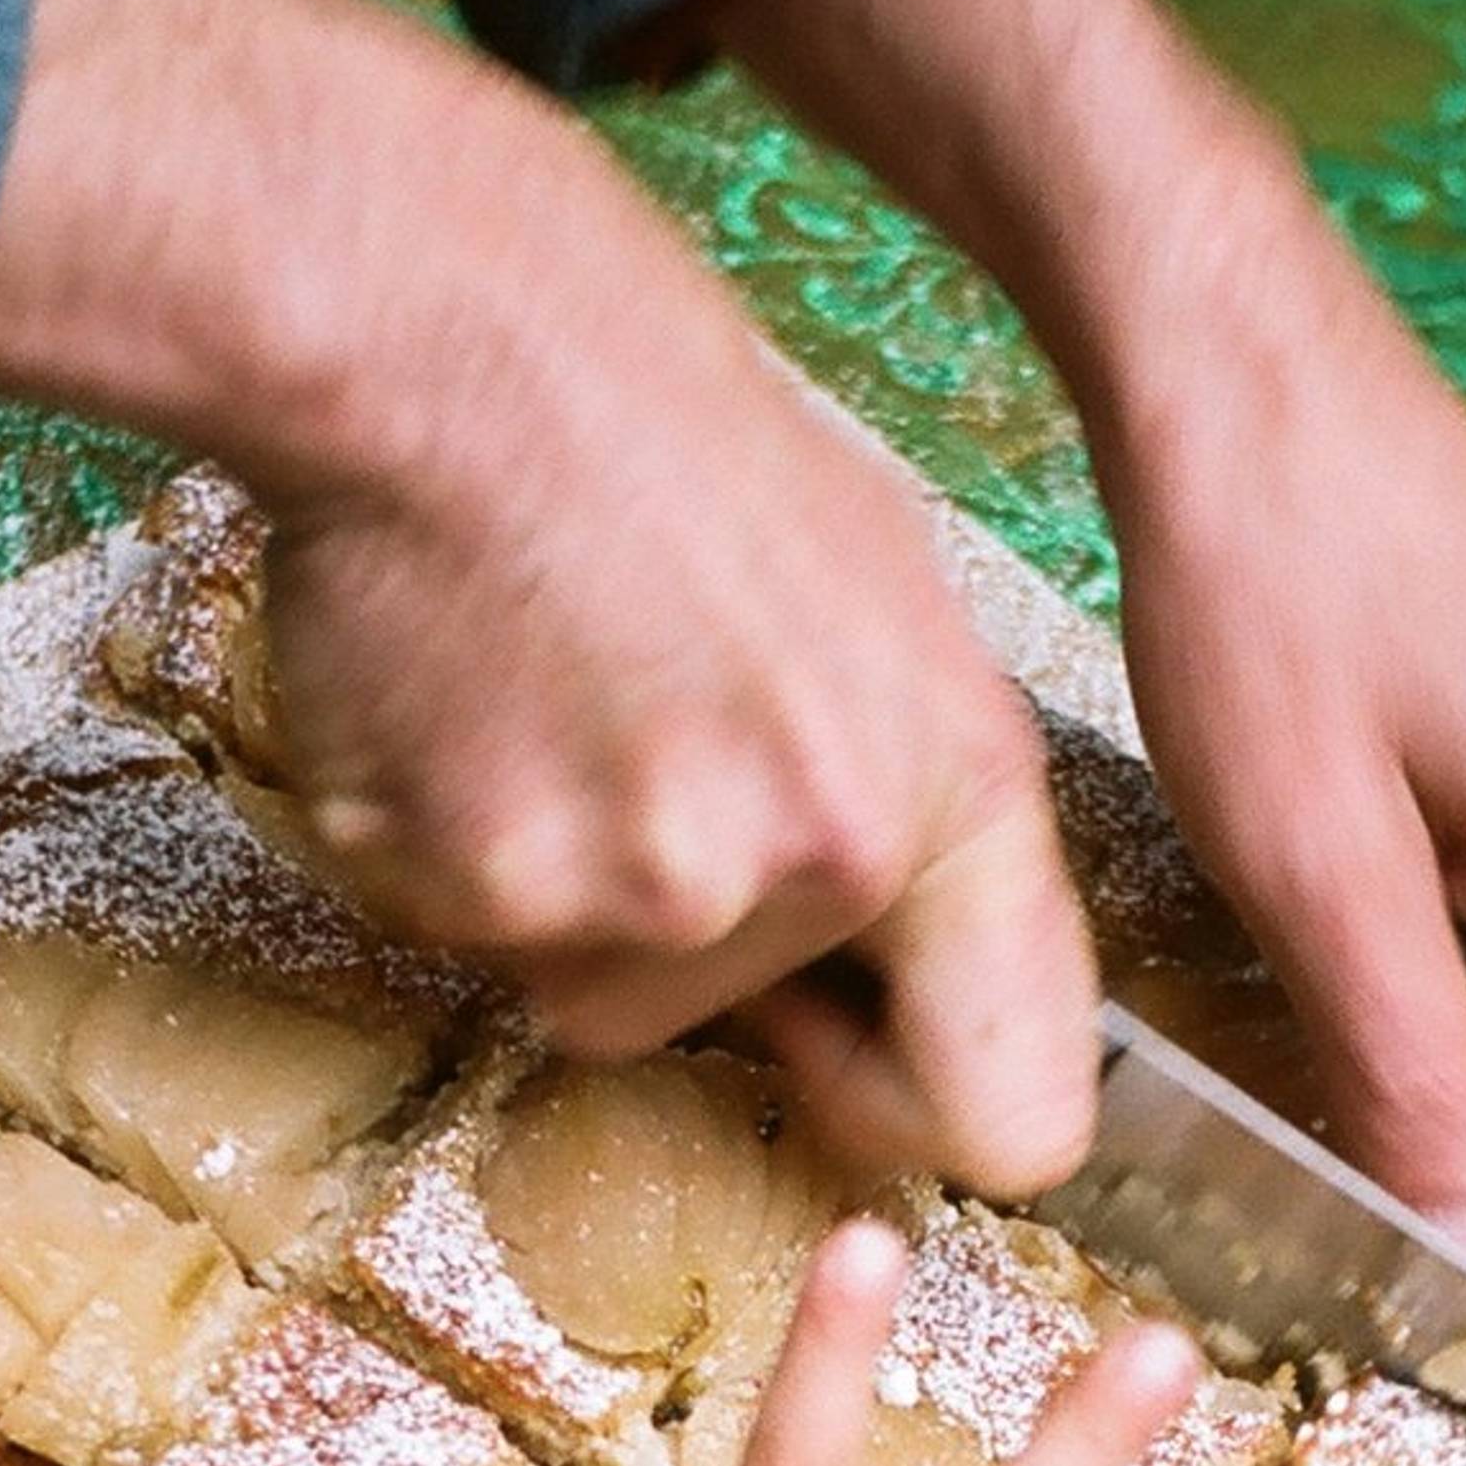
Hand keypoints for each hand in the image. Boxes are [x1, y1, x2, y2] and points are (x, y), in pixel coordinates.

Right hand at [0, 0, 1099, 1193]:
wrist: (453, 341)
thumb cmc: (675, 440)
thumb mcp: (884, 615)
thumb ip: (909, 819)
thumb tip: (891, 993)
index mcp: (952, 800)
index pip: (1011, 1124)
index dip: (918, 1097)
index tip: (850, 1031)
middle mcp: (805, 869)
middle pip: (746, 1036)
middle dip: (701, 939)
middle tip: (648, 750)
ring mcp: (623, 891)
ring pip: (592, 985)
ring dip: (564, 881)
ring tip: (556, 693)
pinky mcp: (458, 886)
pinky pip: (465, 929)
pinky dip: (453, 841)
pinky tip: (468, 696)